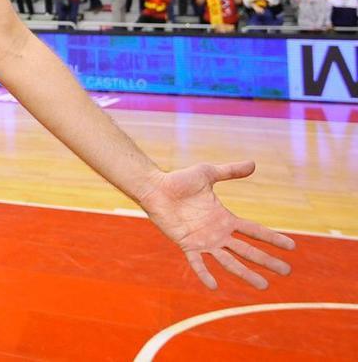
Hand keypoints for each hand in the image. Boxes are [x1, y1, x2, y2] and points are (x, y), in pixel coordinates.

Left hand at [140, 161, 294, 289]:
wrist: (155, 187)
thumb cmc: (179, 180)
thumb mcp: (208, 173)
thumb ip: (230, 171)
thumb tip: (253, 163)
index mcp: (225, 218)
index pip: (255, 230)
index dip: (273, 238)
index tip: (292, 247)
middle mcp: (218, 233)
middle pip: (248, 250)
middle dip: (267, 261)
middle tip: (287, 272)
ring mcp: (204, 241)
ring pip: (230, 261)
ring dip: (246, 273)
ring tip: (263, 286)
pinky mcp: (187, 245)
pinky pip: (197, 263)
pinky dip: (205, 274)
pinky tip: (213, 285)